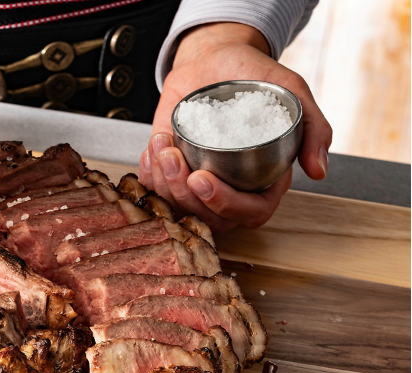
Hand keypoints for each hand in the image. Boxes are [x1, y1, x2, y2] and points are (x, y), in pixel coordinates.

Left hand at [141, 23, 332, 232]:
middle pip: (208, 217)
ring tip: (162, 147)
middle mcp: (231, 188)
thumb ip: (314, 129)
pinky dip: (149, 174)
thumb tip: (319, 171)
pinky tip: (153, 150)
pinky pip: (158, 191)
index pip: (250, 213)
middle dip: (185, 194)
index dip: (225, 205)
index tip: (202, 180)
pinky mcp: (173, 173)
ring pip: (179, 207)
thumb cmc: (254, 75)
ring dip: (164, 182)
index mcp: (264, 181)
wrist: (215, 59)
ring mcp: (200, 183)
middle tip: (174, 159)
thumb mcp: (291, 91)